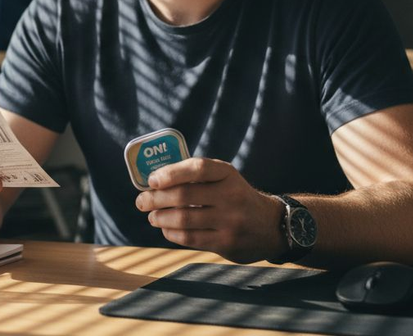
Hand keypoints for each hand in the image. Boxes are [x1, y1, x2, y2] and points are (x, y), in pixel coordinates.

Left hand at [134, 157, 286, 262]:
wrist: (269, 225)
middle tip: (142, 201)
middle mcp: (231, 196)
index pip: (197, 168)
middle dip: (156, 199)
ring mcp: (230, 221)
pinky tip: (166, 229)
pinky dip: (172, 233)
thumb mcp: (224, 178)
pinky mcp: (226, 243)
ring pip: (184, 219)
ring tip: (152, 216)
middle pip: (184, 196)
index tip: (152, 180)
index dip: (170, 173)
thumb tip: (155, 182)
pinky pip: (191, 238)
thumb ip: (196, 176)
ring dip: (160, 218)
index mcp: (227, 174)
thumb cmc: (236, 197)